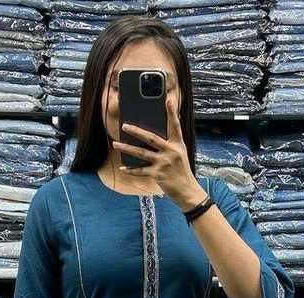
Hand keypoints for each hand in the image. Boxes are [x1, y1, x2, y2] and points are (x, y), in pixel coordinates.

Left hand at [111, 93, 207, 210]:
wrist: (187, 191)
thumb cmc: (181, 172)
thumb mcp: (180, 155)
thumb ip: (170, 145)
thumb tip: (154, 137)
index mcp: (177, 144)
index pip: (175, 125)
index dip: (172, 112)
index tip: (168, 100)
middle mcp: (171, 152)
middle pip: (151, 138)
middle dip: (136, 131)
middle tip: (124, 126)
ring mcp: (164, 163)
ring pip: (141, 153)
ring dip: (127, 148)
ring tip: (116, 144)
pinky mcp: (158, 175)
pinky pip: (141, 171)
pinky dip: (131, 170)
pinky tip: (122, 168)